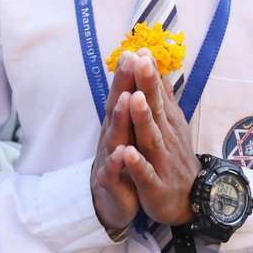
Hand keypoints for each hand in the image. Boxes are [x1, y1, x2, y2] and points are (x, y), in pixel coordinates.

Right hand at [90, 51, 139, 232]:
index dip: (131, 73)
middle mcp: (112, 135)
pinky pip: (114, 172)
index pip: (126, 93)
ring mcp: (108, 158)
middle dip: (122, 84)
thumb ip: (137, 106)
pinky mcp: (109, 182)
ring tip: (125, 99)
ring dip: (120, 118)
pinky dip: (118, 163)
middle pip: (116, 107)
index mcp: (121, 124)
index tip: (138, 49)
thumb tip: (144, 78)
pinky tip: (122, 153)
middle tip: (128, 61)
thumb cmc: (127, 161)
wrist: (115, 202)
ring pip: (114, 136)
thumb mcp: (133, 132)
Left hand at [124, 49, 200, 226]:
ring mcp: (161, 161)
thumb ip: (164, 99)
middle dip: (147, 86)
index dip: (148, 73)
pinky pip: (145, 174)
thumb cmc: (175, 157)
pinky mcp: (155, 185)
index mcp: (165, 122)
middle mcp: (165, 137)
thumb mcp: (172, 125)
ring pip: (151, 137)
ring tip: (134, 99)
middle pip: (155, 109)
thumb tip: (160, 70)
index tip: (140, 49)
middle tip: (140, 61)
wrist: (190, 200)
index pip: (155, 93)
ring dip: (143, 118)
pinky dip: (137, 164)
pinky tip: (128, 154)